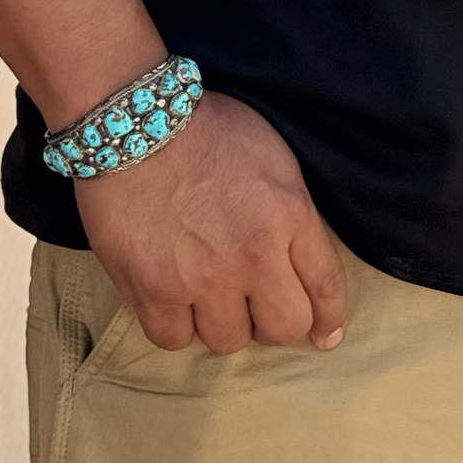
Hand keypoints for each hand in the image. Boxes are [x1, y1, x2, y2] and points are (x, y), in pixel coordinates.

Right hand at [73, 91, 347, 354]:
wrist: (134, 121)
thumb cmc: (206, 131)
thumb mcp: (275, 160)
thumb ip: (294, 215)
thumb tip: (303, 265)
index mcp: (289, 216)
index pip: (325, 287)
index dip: (328, 319)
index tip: (324, 335)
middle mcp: (253, 255)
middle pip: (284, 328)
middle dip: (274, 322)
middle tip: (256, 305)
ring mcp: (201, 277)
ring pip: (229, 341)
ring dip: (223, 322)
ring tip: (208, 294)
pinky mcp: (152, 290)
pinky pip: (174, 339)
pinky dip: (176, 326)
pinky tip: (174, 301)